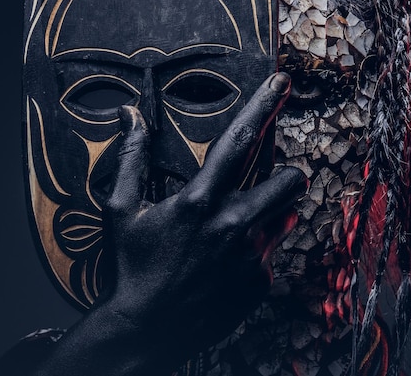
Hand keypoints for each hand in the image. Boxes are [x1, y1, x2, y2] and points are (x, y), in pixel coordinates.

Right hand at [102, 72, 306, 366]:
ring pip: (286, 215)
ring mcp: (250, 256)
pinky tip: (226, 262)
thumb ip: (131, 158)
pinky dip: (256, 250)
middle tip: (272, 179)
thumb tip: (129, 116)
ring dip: (271, 212)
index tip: (280, 82)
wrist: (146, 329)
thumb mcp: (121, 211)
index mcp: (200, 201)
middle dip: (287, 174)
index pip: (239, 140)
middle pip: (290, 180)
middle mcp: (233, 225)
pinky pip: (272, 252)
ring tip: (239, 225)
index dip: (263, 106)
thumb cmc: (132, 268)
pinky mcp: (259, 282)